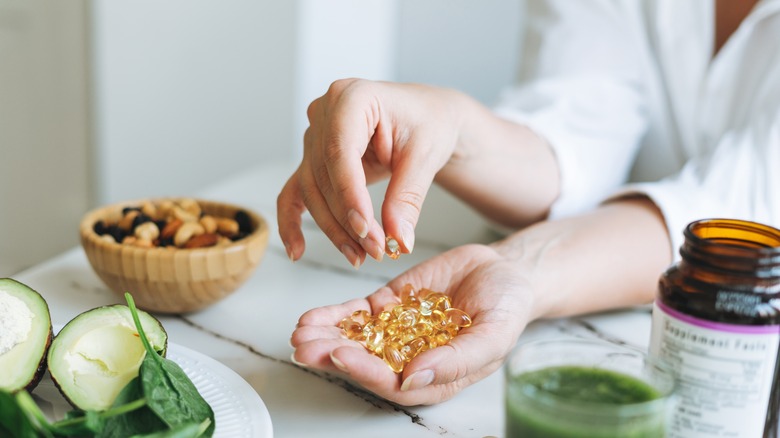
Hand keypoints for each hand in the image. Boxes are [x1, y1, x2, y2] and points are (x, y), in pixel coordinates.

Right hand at [277, 79, 466, 267]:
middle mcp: (324, 112)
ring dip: (334, 228)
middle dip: (347, 219)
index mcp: (352, 97)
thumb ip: (407, 197)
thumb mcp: (426, 156)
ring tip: (360, 255)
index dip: (349, 195)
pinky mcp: (313, 159)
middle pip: (324, 176)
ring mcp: (315, 135)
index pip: (340, 152)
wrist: (428, 118)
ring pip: (312, 191)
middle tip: (376, 250)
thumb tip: (398, 239)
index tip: (366, 229)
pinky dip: (292, 221)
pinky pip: (295, 192)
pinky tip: (298, 250)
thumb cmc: (429, 123)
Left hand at [290, 243, 533, 405]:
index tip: (341, 356)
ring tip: (300, 332)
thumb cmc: (508, 308)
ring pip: (355, 339)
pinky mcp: (389, 305)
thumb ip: (456, 360)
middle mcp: (410, 358)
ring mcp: (397, 331)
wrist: (505, 271)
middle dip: (332, 355)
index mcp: (434, 376)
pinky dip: (334, 315)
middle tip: (305, 347)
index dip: (365, 372)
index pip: (393, 383)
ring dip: (325, 337)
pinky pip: (357, 314)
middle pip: (365, 363)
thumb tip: (414, 380)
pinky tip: (312, 317)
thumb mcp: (493, 335)